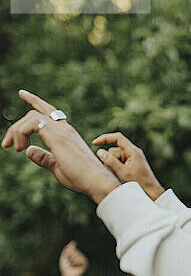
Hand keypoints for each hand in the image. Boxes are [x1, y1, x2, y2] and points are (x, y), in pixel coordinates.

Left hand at [2, 90, 120, 202]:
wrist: (96, 181)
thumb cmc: (82, 178)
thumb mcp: (57, 167)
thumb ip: (44, 158)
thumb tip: (28, 151)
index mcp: (66, 134)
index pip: (49, 111)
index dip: (35, 101)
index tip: (22, 94)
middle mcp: (65, 129)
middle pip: (37, 112)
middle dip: (17, 126)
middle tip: (6, 144)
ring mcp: (62, 131)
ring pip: (32, 116)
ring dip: (17, 131)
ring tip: (14, 148)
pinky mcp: (58, 136)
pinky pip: (32, 123)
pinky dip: (21, 132)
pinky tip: (22, 148)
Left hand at [59, 241, 88, 275]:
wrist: (67, 275)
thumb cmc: (65, 267)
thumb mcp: (64, 256)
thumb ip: (68, 249)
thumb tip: (73, 242)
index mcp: (76, 254)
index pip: (72, 248)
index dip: (67, 253)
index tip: (67, 259)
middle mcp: (81, 256)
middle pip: (75, 251)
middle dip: (69, 257)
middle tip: (69, 263)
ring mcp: (84, 260)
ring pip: (77, 255)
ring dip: (72, 260)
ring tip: (72, 265)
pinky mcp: (85, 264)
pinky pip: (80, 259)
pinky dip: (76, 262)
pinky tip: (75, 266)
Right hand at [93, 133, 164, 200]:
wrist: (151, 192)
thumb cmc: (140, 182)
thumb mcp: (123, 172)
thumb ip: (110, 161)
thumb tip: (100, 152)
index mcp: (133, 151)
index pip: (117, 138)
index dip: (105, 138)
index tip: (94, 143)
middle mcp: (133, 153)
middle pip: (114, 151)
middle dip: (110, 160)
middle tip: (115, 172)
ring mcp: (132, 158)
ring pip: (115, 158)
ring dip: (113, 166)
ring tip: (119, 176)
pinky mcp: (131, 164)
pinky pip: (119, 163)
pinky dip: (116, 169)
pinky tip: (120, 177)